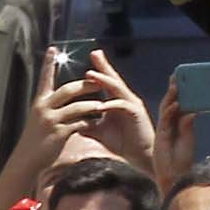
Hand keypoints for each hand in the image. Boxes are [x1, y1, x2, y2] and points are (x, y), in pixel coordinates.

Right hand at [12, 47, 108, 165]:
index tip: (52, 48)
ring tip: (104, 105)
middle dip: (85, 85)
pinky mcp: (58, 134)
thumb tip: (63, 99)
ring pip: (76, 107)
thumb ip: (51, 108)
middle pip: (68, 90)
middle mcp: (43, 108)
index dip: (48, 63)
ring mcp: (50, 121)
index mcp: (39, 102)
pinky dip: (89, 123)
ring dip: (92, 105)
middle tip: (100, 82)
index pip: (44, 78)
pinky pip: (78, 124)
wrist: (26, 160)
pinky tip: (97, 124)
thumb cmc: (35, 140)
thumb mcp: (39, 119)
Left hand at [83, 50, 156, 176]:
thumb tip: (70, 122)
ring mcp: (132, 104)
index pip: (106, 82)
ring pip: (117, 89)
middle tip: (94, 53)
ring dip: (104, 81)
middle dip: (103, 66)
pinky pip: (122, 105)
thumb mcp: (100, 132)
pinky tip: (101, 104)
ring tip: (90, 74)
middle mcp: (125, 99)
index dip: (98, 70)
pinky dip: (111, 104)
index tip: (88, 59)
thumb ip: (87, 124)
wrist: (139, 156)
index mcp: (116, 101)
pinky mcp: (137, 114)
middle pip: (113, 79)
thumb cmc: (122, 143)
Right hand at [153, 77, 196, 192]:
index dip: (180, 93)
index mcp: (178, 125)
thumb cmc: (182, 161)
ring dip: (171, 97)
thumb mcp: (188, 140)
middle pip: (170, 103)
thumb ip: (188, 125)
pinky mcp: (160, 136)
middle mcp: (170, 125)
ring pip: (166, 109)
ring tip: (175, 85)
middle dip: (173, 90)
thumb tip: (191, 111)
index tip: (183, 80)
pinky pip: (166, 120)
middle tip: (176, 76)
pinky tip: (177, 104)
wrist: (174, 176)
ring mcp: (164, 129)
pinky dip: (171, 111)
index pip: (179, 105)